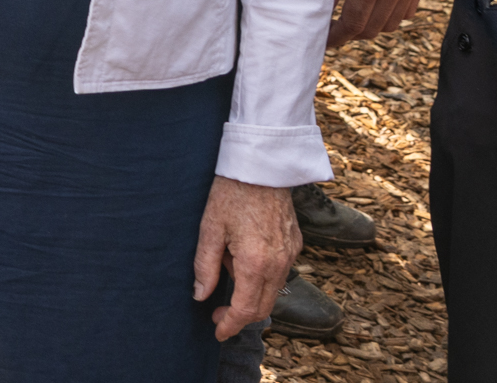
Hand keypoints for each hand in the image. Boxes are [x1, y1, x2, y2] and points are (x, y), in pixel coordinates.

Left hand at [193, 176, 298, 340]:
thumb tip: (200, 295)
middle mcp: (280, 263)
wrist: (261, 166)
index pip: (246, 309)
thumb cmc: (230, 192)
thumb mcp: (209, 228)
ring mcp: (291, 254)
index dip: (231, 325)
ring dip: (251, 294)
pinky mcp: (296, 244)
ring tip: (227, 268)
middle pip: (264, 306)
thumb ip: (204, 266)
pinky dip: (263, 277)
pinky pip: (281, 272)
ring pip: (274, 291)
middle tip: (217, 312)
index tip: (218, 331)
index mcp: (256, 263)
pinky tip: (243, 256)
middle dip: (241, 316)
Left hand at [329, 0, 430, 45]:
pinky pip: (408, 12)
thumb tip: (318, 6)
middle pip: (372, 29)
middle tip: (335, 29)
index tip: (324, 41)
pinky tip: (377, 5)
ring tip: (355, 16)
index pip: (353, 24)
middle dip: (352, 34)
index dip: (337, 37)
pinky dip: (392, 15)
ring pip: (391, 24)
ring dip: (372, 25)